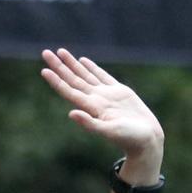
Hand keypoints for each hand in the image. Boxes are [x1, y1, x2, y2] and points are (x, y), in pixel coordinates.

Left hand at [40, 49, 163, 178]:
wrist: (147, 140)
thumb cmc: (129, 139)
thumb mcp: (110, 131)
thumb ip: (90, 123)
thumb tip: (71, 114)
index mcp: (92, 108)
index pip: (69, 91)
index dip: (56, 81)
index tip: (44, 70)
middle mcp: (96, 100)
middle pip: (73, 80)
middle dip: (60, 67)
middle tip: (45, 53)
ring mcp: (106, 95)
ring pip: (85, 75)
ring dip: (72, 64)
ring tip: (60, 52)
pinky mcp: (119, 92)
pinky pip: (102, 76)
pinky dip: (91, 67)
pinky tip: (82, 61)